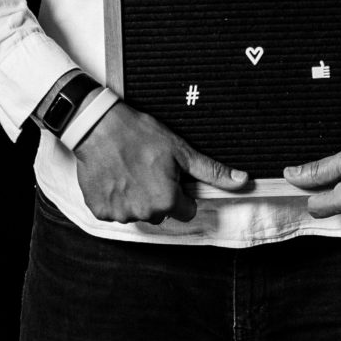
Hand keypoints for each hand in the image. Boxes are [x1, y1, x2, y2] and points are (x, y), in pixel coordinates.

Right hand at [74, 103, 247, 224]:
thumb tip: (242, 181)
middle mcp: (143, 213)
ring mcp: (119, 214)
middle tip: (148, 168)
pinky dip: (115, 198)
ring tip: (129, 170)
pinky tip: (114, 177)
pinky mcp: (99, 211)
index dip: (181, 192)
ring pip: (138, 212)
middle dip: (158, 195)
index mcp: (166, 201)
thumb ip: (211, 171)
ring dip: (136, 197)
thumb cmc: (139, 134)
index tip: (169, 174)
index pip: (186, 210)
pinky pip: (114, 211)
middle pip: (161, 213)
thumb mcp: (180, 150)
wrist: (97, 126)